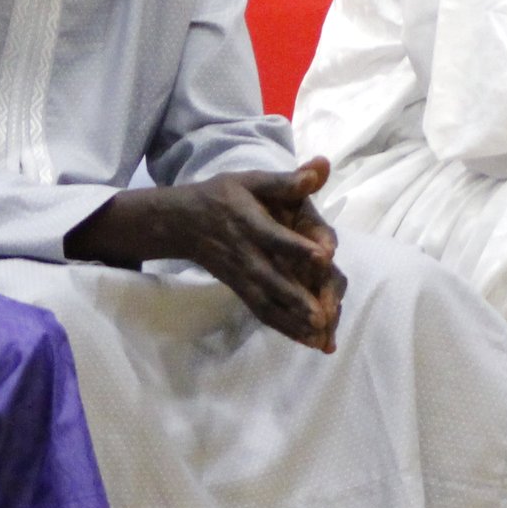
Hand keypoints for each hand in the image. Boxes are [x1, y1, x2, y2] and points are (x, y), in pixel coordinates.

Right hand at [70, 161, 345, 350]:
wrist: (182, 222)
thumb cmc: (225, 195)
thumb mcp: (252, 180)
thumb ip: (287, 180)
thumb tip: (322, 166)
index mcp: (250, 223)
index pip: (275, 237)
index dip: (298, 246)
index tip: (324, 256)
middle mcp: (246, 255)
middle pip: (272, 279)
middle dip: (297, 298)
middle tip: (323, 316)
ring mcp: (242, 277)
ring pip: (268, 303)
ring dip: (294, 322)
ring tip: (322, 338)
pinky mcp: (241, 290)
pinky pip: (263, 312)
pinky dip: (286, 329)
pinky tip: (310, 342)